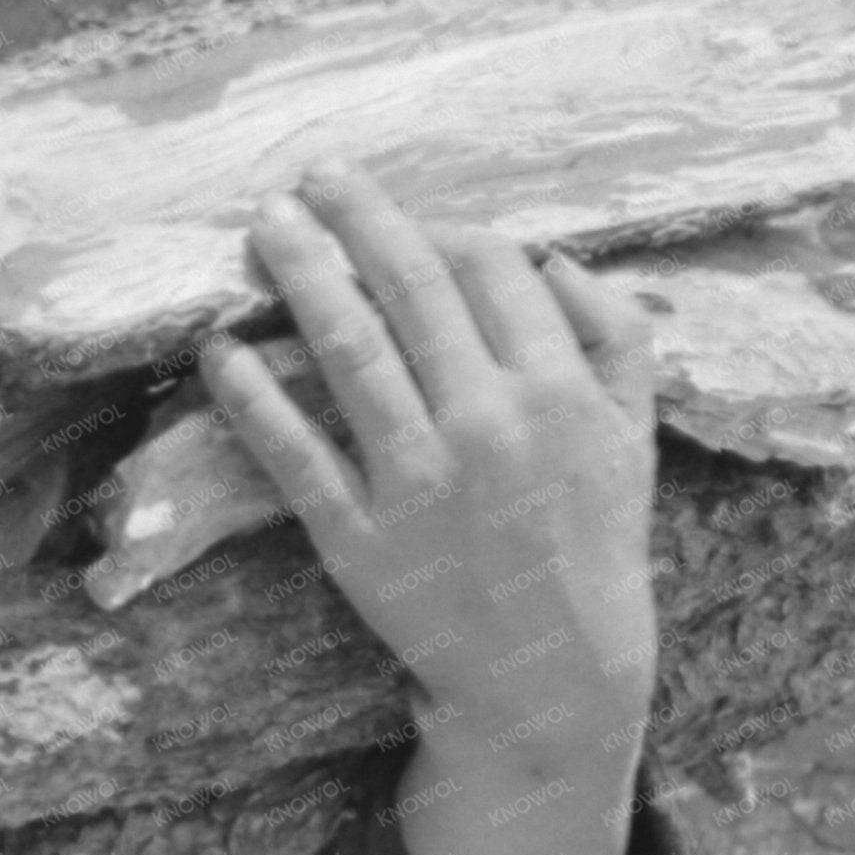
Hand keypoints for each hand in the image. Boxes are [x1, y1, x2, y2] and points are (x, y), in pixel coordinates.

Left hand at [200, 160, 659, 761]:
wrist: (553, 678)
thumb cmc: (589, 542)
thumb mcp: (634, 439)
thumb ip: (615, 339)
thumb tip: (553, 256)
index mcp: (559, 392)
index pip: (489, 266)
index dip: (439, 225)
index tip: (398, 215)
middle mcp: (490, 427)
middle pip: (411, 288)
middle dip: (358, 218)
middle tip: (312, 176)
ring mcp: (419, 483)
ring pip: (349, 352)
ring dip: (299, 276)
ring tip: (264, 225)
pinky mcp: (358, 540)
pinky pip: (293, 453)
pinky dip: (251, 396)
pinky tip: (220, 350)